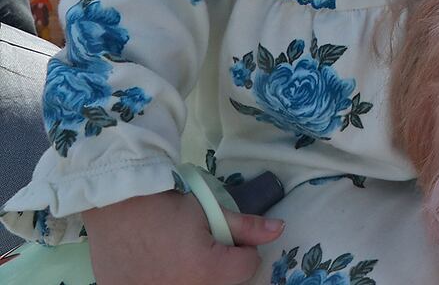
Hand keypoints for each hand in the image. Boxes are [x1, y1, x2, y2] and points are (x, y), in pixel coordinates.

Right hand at [84, 189, 283, 284]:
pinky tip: (157, 266)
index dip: (242, 249)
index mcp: (208, 271)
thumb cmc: (166, 205)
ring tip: (178, 256)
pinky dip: (166, 279)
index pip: (247, 267)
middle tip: (200, 247)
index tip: (225, 236)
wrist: (116, 205)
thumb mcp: (210, 211)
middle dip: (219, 268)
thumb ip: (246, 227)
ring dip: (194, 276)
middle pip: (222, 284)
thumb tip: (280, 229)